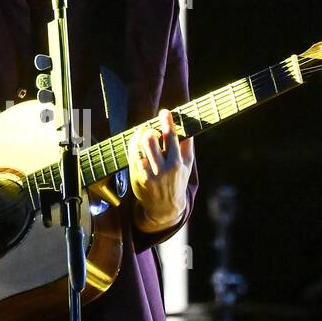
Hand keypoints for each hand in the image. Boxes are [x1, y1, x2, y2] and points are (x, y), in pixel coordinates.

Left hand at [128, 109, 193, 229]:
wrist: (165, 208)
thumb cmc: (177, 182)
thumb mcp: (187, 167)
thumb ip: (187, 148)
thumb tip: (189, 130)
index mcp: (176, 163)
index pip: (171, 137)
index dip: (167, 122)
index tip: (164, 112)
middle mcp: (163, 168)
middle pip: (150, 139)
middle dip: (149, 130)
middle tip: (150, 131)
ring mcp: (149, 174)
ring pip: (139, 147)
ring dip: (139, 137)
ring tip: (142, 136)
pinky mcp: (138, 178)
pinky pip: (133, 156)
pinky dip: (134, 147)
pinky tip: (136, 145)